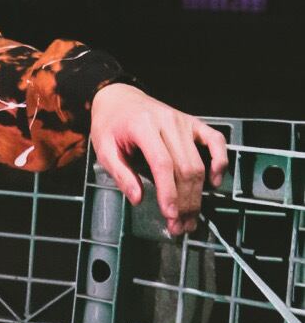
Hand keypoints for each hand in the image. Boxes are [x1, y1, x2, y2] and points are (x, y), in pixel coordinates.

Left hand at [89, 83, 228, 236]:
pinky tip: (214, 182)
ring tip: (190, 216)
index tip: (170, 214)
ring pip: (199, 162)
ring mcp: (183, 121)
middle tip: (180, 224)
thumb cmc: (110, 124)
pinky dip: (220, 162)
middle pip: (185, 168)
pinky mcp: (194, 123)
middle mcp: (167, 122)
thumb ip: (120, 173)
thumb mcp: (104, 149)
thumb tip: (137, 198)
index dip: (169, 192)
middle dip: (184, 201)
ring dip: (198, 194)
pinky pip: (216, 141)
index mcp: (142, 126)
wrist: (119, 98)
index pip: (163, 164)